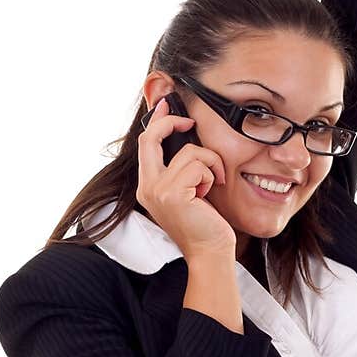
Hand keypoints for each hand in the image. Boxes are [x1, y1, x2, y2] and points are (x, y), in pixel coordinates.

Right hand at [136, 97, 236, 261]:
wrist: (210, 251)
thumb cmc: (205, 221)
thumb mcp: (188, 189)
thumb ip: (181, 167)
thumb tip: (186, 135)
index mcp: (148, 185)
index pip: (146, 143)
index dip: (156, 121)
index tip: (166, 105)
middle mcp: (147, 187)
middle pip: (152, 138)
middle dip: (171, 122)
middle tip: (190, 121)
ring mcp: (157, 190)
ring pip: (188, 152)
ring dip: (209, 163)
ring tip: (211, 184)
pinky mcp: (172, 194)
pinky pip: (198, 165)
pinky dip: (211, 174)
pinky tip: (211, 192)